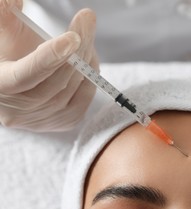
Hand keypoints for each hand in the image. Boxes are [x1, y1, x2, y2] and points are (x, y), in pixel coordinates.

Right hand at [0, 0, 97, 131]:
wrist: (12, 86)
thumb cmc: (6, 54)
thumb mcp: (3, 35)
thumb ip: (5, 17)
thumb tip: (15, 1)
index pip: (26, 75)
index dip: (50, 57)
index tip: (73, 37)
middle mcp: (18, 110)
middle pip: (55, 81)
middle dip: (76, 49)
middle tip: (86, 20)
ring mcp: (41, 120)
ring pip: (72, 89)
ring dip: (85, 60)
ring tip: (85, 36)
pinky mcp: (62, 122)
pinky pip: (83, 98)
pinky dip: (90, 76)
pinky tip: (87, 59)